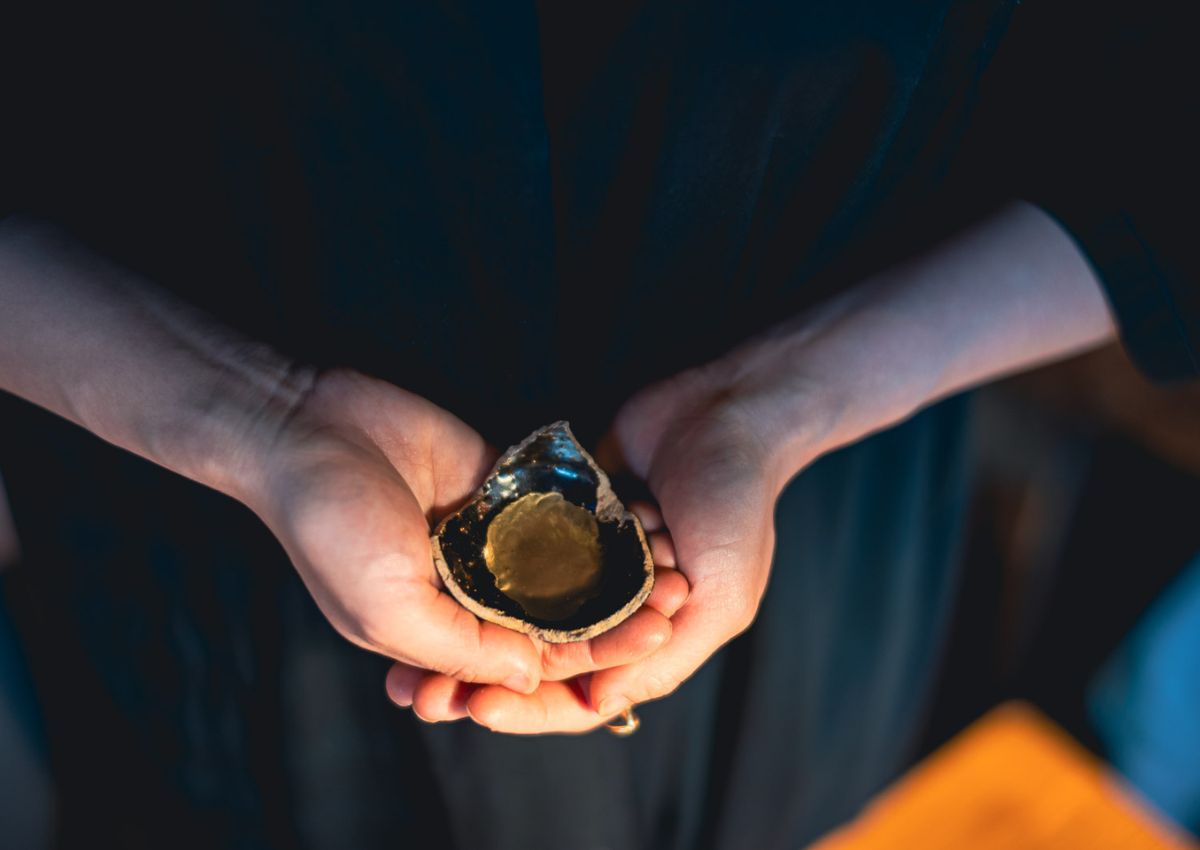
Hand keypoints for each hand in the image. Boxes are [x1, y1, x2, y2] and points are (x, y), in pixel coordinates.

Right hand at [250, 368, 686, 697]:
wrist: (308, 425)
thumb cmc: (332, 526)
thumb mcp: (389, 607)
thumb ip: (461, 647)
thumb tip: (531, 674)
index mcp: (437, 632)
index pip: (522, 663)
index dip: (582, 662)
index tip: (642, 647)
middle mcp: (465, 591)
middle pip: (551, 617)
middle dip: (609, 620)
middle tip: (670, 612)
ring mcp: (483, 538)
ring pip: (558, 566)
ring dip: (609, 572)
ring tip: (669, 570)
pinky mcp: (495, 488)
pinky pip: (549, 510)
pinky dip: (590, 519)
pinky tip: (641, 521)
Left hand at [401, 356, 791, 731]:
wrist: (729, 410)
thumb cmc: (739, 505)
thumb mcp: (723, 596)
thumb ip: (665, 657)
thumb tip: (597, 710)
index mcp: (653, 636)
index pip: (582, 691)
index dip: (530, 707)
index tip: (476, 708)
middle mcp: (614, 602)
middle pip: (540, 654)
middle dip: (487, 673)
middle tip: (427, 689)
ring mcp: (587, 556)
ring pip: (521, 603)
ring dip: (475, 623)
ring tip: (417, 642)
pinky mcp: (566, 510)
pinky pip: (519, 544)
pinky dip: (486, 561)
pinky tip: (440, 573)